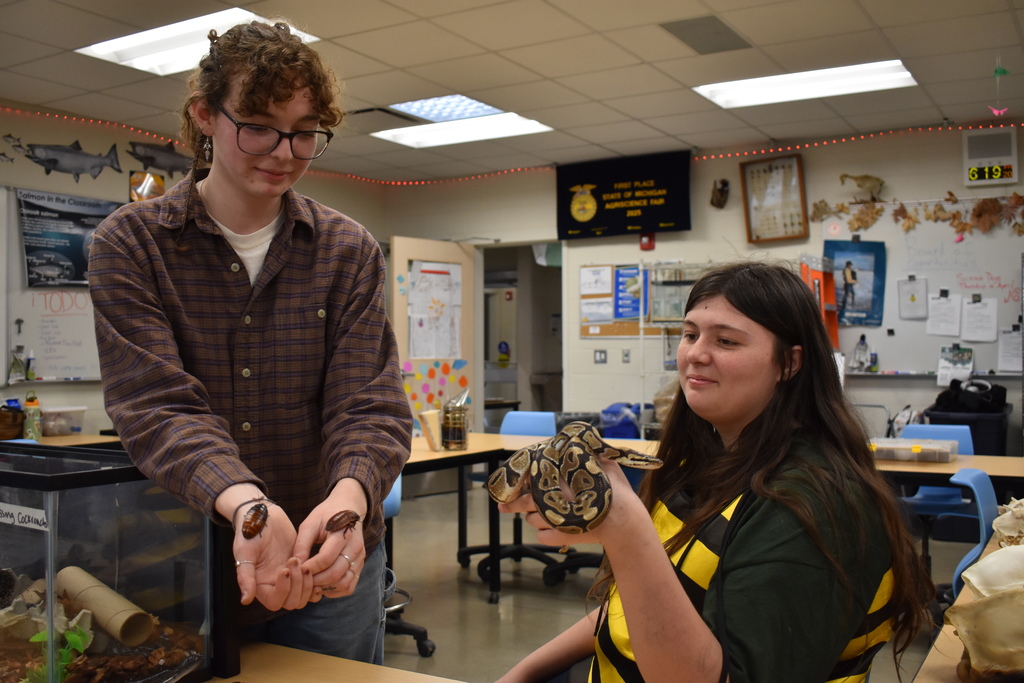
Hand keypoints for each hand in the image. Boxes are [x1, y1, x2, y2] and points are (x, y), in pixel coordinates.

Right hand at [231, 502, 312, 609]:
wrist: (263, 515)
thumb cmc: (250, 532)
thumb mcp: (244, 552)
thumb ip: (245, 576)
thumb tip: (245, 600)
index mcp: (261, 585)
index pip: (275, 602)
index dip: (283, 590)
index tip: (284, 569)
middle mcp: (275, 584)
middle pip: (292, 602)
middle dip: (298, 585)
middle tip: (296, 562)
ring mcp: (290, 577)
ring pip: (304, 596)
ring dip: (308, 583)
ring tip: (304, 562)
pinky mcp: (301, 566)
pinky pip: (312, 583)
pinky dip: (316, 580)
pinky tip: (316, 567)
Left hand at [296, 478, 367, 599]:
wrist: (349, 506)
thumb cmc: (327, 514)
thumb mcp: (310, 522)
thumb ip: (302, 543)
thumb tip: (295, 565)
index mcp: (343, 533)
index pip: (326, 558)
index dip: (309, 567)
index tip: (296, 569)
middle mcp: (355, 547)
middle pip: (336, 573)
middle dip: (316, 580)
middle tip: (301, 580)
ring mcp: (360, 557)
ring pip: (345, 582)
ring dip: (326, 587)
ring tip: (311, 584)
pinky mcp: (360, 564)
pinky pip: (350, 585)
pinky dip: (336, 590)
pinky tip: (323, 586)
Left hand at [499, 458, 642, 548]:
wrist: (624, 523)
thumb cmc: (615, 493)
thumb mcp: (606, 466)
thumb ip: (590, 454)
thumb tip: (582, 442)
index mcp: (559, 480)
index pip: (530, 479)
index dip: (520, 482)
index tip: (514, 483)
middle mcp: (552, 500)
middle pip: (523, 503)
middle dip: (511, 504)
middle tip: (502, 505)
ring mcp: (554, 521)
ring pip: (533, 521)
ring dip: (536, 518)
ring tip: (546, 514)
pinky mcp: (560, 538)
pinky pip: (542, 537)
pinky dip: (546, 533)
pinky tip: (554, 529)